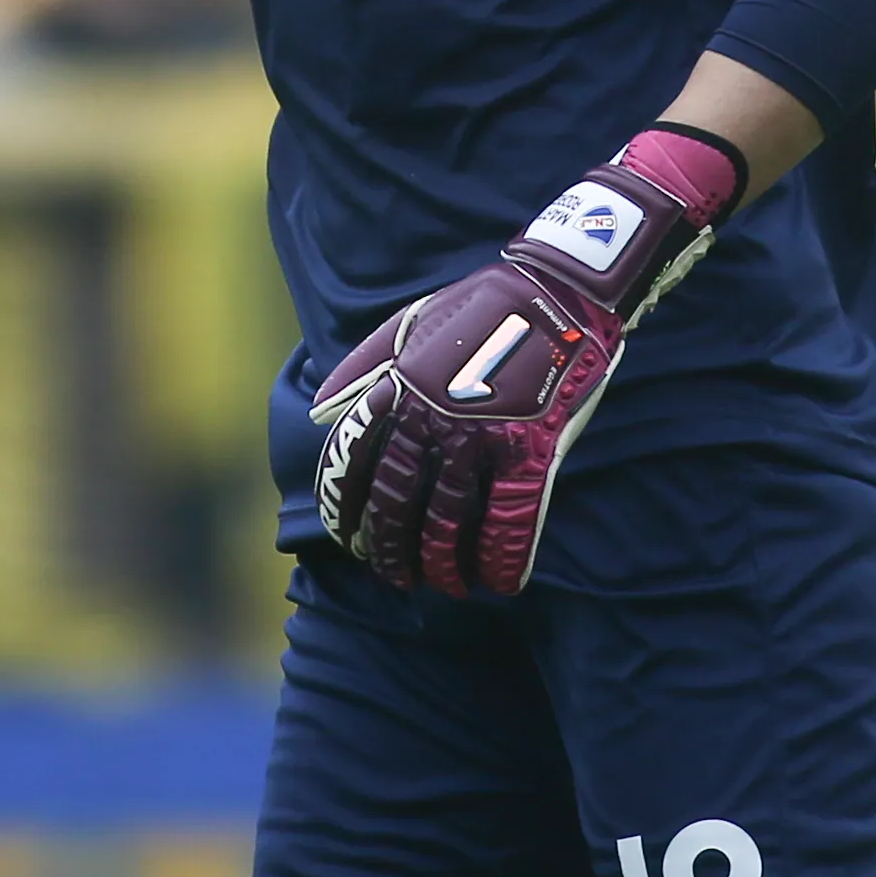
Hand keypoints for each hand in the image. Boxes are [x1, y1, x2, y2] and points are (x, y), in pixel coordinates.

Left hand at [309, 126, 743, 597]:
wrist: (556, 290)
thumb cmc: (482, 307)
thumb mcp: (409, 323)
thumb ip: (364, 367)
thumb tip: (319, 410)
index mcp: (399, 389)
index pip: (355, 463)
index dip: (346, 509)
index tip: (347, 539)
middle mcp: (432, 419)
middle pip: (398, 503)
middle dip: (391, 549)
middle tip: (394, 576)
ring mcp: (481, 437)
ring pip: (448, 521)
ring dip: (441, 564)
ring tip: (444, 586)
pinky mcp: (530, 449)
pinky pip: (508, 520)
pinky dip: (500, 557)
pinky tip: (498, 581)